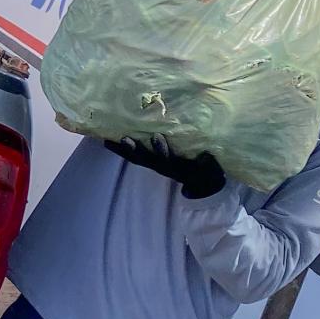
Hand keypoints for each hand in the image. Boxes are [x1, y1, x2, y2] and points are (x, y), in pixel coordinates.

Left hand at [106, 135, 225, 199]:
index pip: (168, 161)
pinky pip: (133, 156)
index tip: (156, 137)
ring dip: (123, 150)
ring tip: (109, 140)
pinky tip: (107, 141)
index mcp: (178, 168)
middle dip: (136, 150)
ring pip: (137, 158)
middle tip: (126, 139)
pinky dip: (120, 150)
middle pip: (147, 160)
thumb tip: (206, 156)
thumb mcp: (212, 169)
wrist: (203, 182)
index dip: (161, 150)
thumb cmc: (208, 171)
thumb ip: (209, 164)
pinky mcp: (150, 161)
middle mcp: (164, 168)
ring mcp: (155, 165)